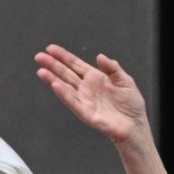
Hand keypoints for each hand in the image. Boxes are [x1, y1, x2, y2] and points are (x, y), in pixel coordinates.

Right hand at [35, 44, 150, 144]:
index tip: (50, 48)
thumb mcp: (125, 81)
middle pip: (66, 73)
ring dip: (52, 79)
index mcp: (95, 77)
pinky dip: (64, 94)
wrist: (135, 125)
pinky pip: (72, 102)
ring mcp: (84, 100)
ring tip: (41, 71)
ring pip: (65, 87)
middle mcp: (86, 88)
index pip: (75, 64)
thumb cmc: (131, 104)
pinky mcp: (85, 112)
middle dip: (52, 65)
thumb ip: (112, 68)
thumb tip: (100, 56)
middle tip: (39, 56)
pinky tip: (55, 85)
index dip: (63, 56)